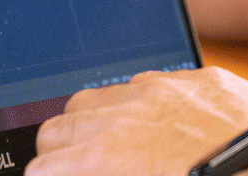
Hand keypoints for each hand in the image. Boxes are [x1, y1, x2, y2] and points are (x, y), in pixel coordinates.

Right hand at [30, 67, 247, 175]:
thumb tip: (92, 172)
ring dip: (100, 122)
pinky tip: (167, 130)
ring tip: (118, 150)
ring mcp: (168, 90)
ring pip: (103, 95)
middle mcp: (130, 115)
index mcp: (107, 159)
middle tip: (81, 173)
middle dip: (64, 154)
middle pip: (60, 125)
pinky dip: (149, 105)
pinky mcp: (205, 79)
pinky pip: (156, 82)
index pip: (42, 166)